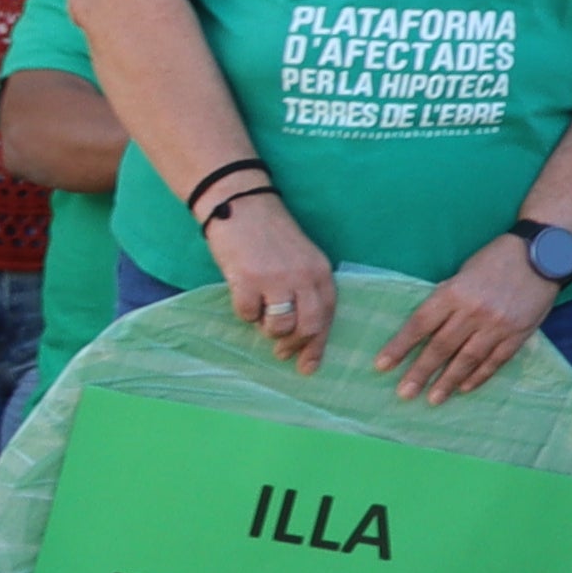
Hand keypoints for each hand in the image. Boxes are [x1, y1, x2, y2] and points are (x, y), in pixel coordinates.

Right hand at [209, 193, 337, 371]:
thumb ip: (306, 289)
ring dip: (268, 330)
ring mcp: (276, 279)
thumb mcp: (301, 259)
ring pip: (279, 327)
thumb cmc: (272, 237)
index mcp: (321, 271)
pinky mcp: (247, 280)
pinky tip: (244, 298)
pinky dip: (245, 315)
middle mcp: (304, 277)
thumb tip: (300, 331)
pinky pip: (248, 315)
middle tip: (281, 352)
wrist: (243, 206)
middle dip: (294, 345)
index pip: (328, 315)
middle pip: (309, 326)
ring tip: (261, 317)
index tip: (309, 366)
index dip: (319, 344)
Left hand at [383, 233, 558, 401]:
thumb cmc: (497, 259)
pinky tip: (465, 387)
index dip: (400, 346)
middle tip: (404, 393)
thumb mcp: (464, 271)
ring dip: (448, 381)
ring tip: (433, 398)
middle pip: (441, 346)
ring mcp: (498, 325)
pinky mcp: (518, 333)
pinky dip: (479, 375)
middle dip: (420, 372)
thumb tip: (429, 325)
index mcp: (455, 292)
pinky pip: (495, 360)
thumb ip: (448, 297)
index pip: (420, 324)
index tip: (382, 366)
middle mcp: (474, 311)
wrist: (544, 255)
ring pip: (467, 358)